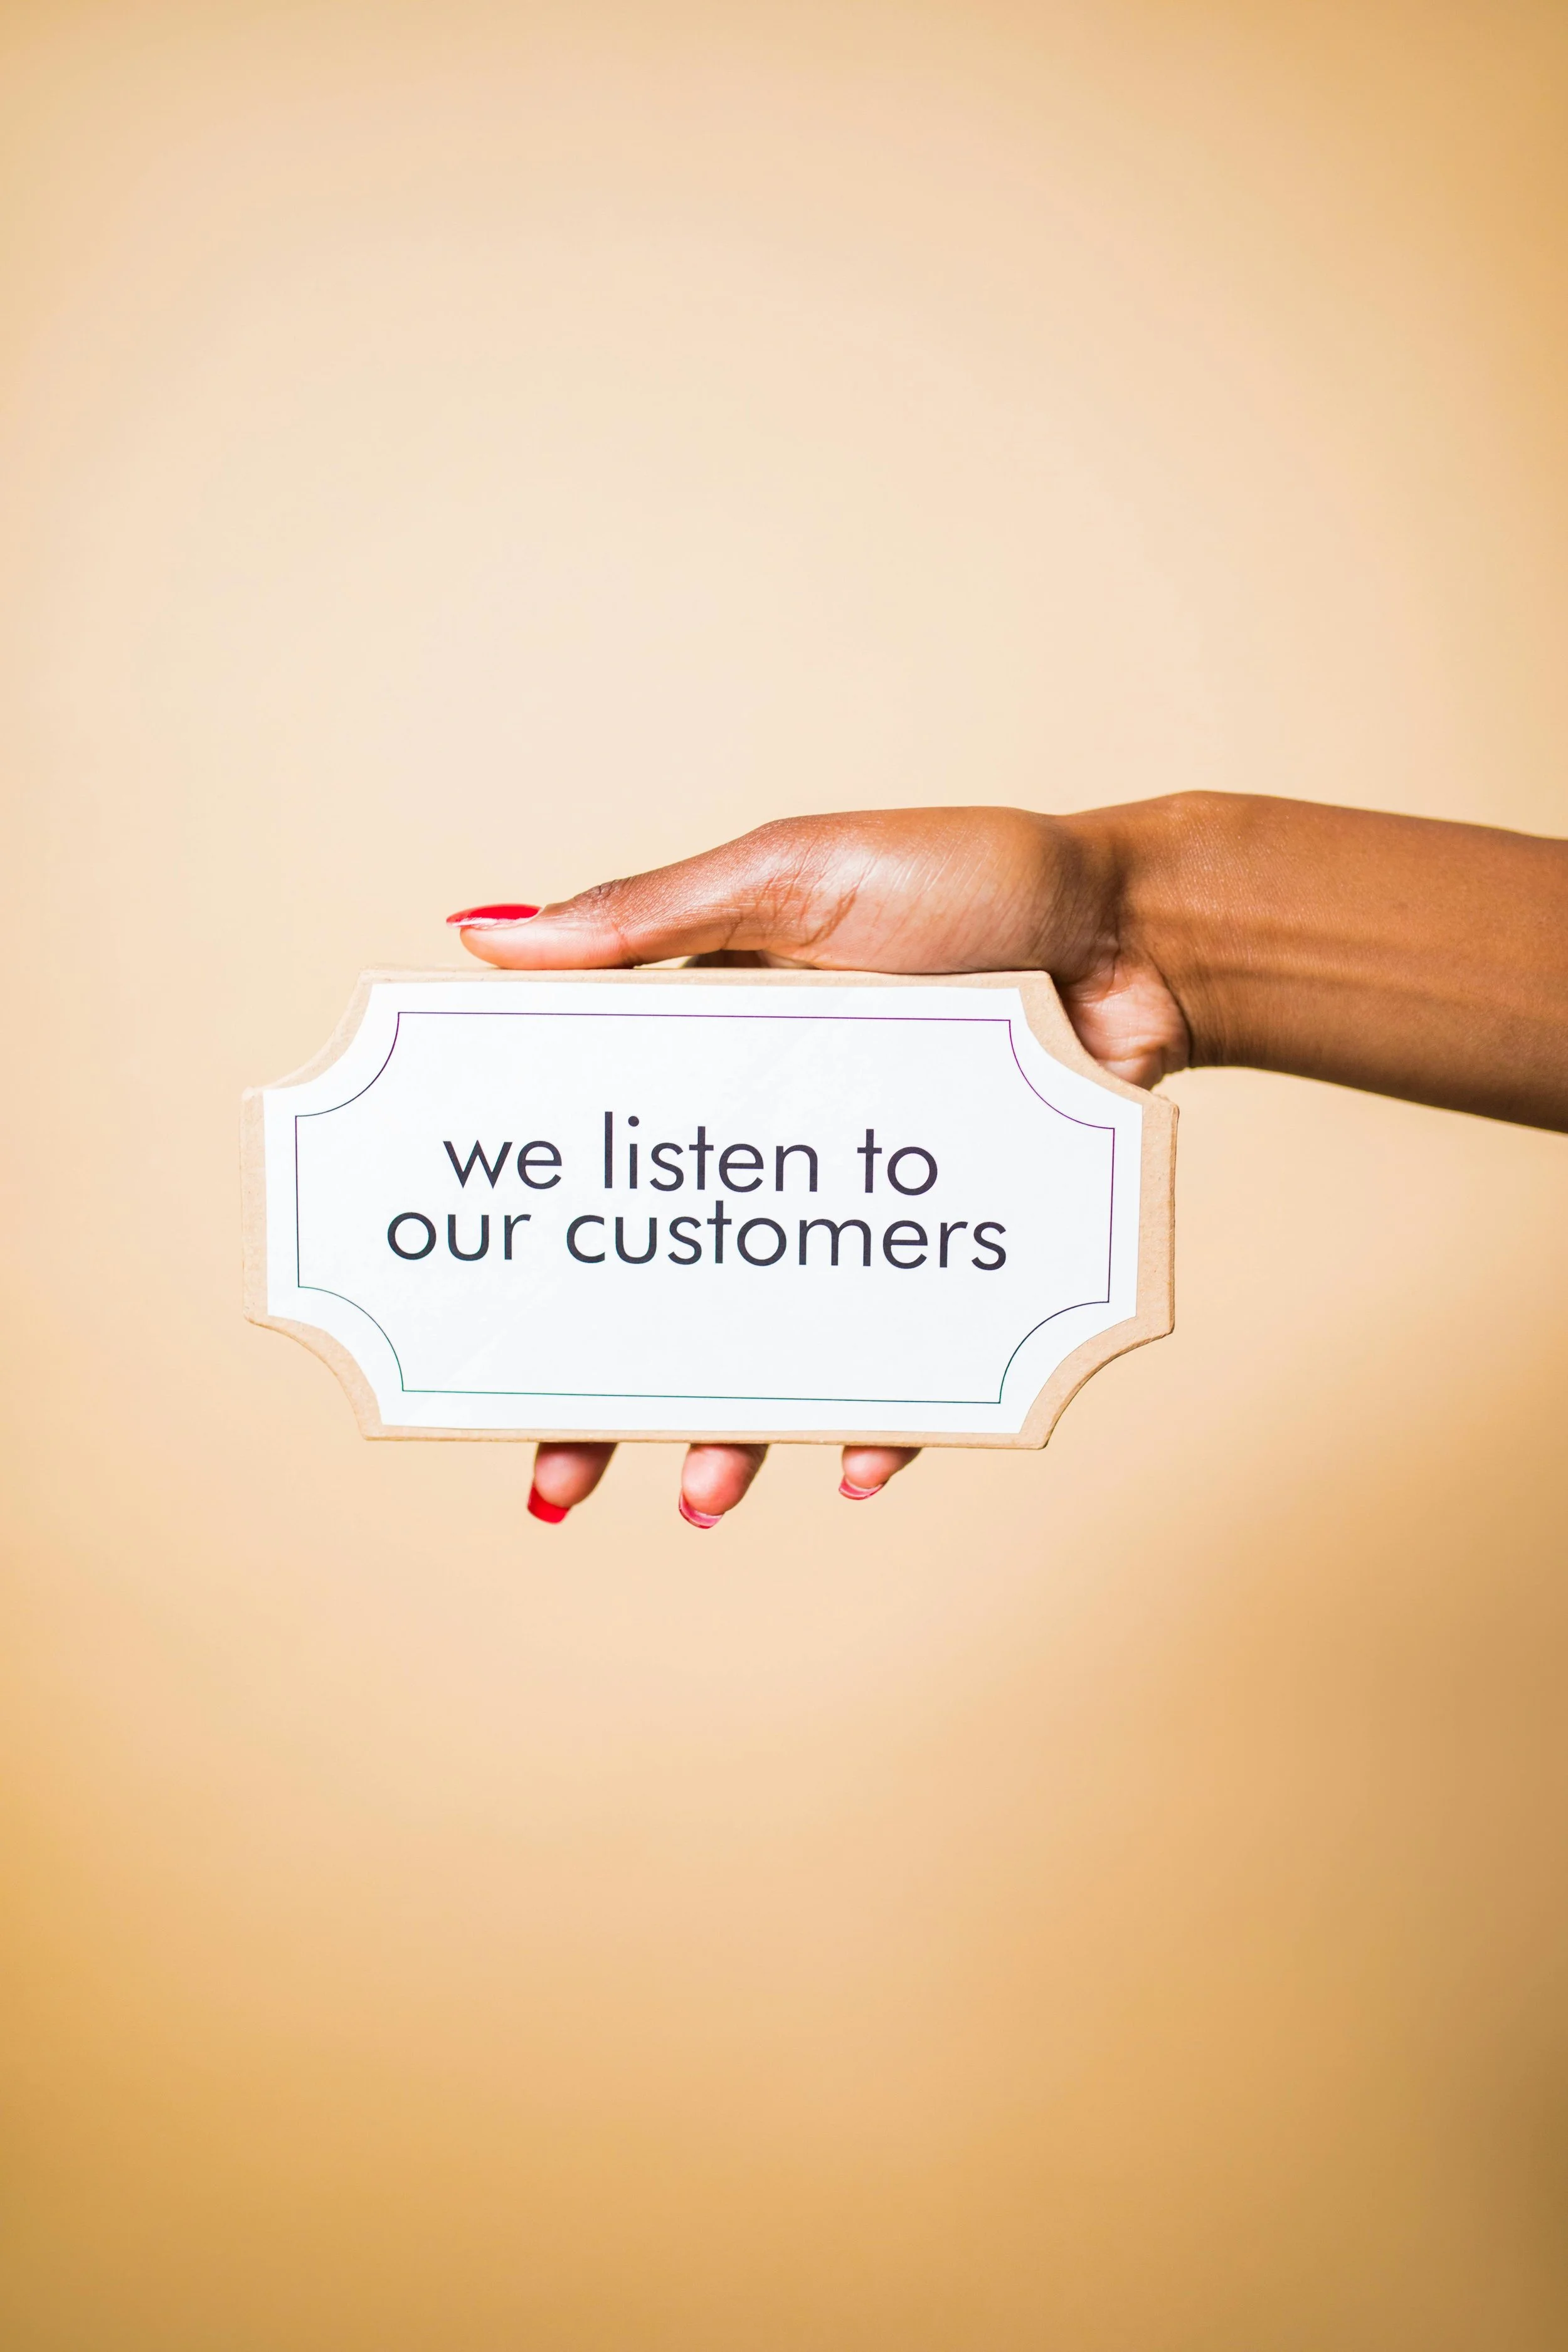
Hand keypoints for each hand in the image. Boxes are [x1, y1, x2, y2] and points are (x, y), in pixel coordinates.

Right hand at [448, 804, 1187, 1527]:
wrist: (1139, 930)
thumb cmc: (969, 876)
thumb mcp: (789, 876)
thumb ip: (648, 915)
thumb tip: (482, 937)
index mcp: (712, 1057)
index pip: (601, 1165)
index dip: (543, 1242)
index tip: (473, 1319)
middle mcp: (776, 1151)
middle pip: (674, 1284)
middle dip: (608, 1389)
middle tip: (556, 1468)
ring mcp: (862, 1211)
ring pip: (780, 1342)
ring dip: (733, 1430)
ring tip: (702, 1495)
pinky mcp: (952, 1251)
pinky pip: (911, 1357)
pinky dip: (886, 1416)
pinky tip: (858, 1468)